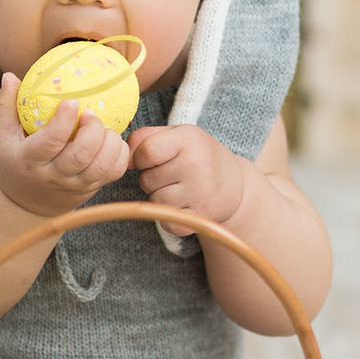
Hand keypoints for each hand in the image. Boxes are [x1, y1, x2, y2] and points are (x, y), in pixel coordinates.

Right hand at [0, 73, 129, 217]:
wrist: (27, 204)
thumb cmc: (15, 162)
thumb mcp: (2, 138)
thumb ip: (6, 107)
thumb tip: (10, 75)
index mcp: (30, 160)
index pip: (51, 141)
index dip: (65, 120)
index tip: (71, 101)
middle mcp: (54, 176)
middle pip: (81, 155)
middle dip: (92, 130)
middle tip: (91, 113)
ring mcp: (75, 185)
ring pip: (101, 166)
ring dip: (109, 141)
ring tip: (104, 127)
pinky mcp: (92, 188)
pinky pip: (114, 172)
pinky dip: (120, 153)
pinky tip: (112, 139)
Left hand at [125, 124, 245, 237]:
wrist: (236, 185)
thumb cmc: (198, 156)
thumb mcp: (177, 135)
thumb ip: (145, 138)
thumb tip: (124, 157)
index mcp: (188, 139)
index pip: (145, 152)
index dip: (141, 158)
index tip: (152, 159)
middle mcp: (195, 164)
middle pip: (147, 179)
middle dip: (153, 179)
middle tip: (174, 174)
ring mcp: (199, 192)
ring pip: (154, 201)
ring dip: (161, 197)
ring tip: (181, 189)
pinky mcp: (201, 217)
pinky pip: (166, 222)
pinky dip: (170, 218)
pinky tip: (185, 205)